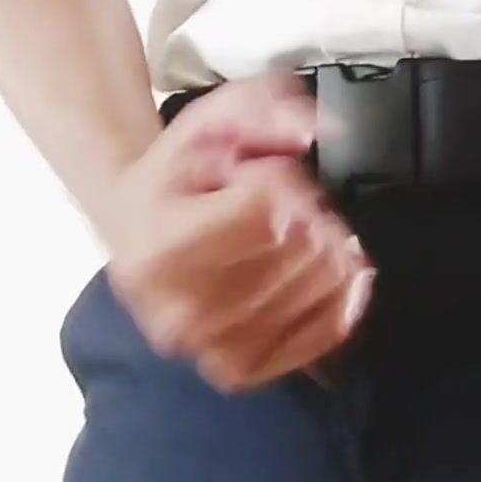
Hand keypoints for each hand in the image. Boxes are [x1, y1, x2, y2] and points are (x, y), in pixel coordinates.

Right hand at [101, 74, 375, 393]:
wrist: (133, 229)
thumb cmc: (172, 179)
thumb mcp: (205, 122)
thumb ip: (260, 111)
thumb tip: (310, 130)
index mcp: (160, 247)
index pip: (266, 207)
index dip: (282, 179)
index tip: (264, 175)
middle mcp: (180, 309)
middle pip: (301, 247)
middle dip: (310, 211)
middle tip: (287, 204)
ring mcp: (211, 348)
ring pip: (321, 285)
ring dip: (329, 248)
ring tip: (302, 234)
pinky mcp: (240, 370)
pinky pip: (324, 332)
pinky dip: (347, 298)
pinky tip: (345, 274)